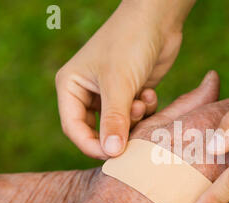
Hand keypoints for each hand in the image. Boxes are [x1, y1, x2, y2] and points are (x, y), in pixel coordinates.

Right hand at [55, 0, 194, 158]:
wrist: (158, 20)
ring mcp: (110, 93)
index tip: (114, 156)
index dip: (92, 145)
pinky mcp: (130, 93)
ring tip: (142, 100)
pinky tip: (149, 92)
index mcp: (71, 86)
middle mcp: (87, 92)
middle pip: (96, 130)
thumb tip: (111, 153)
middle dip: (117, 132)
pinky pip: (135, 115)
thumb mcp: (119, 84)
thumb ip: (114, 121)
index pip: (73, 128)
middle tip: (134, 131)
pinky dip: (144, 109)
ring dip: (134, 119)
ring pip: (119, 125)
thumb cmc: (130, 44)